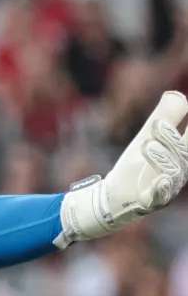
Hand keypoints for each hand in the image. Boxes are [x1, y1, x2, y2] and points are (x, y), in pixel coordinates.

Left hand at [55, 91, 187, 248]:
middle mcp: (178, 172)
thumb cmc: (136, 165)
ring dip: (161, 157)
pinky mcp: (150, 200)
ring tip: (147, 144)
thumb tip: (176, 94)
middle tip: (156, 124)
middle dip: (170, 138)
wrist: (114, 194)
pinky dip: (162, 187)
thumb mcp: (148, 137)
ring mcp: (165, 187)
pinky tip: (160, 179)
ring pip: (172, 172)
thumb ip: (164, 117)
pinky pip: (160, 196)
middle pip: (183, 154)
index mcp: (180, 155)